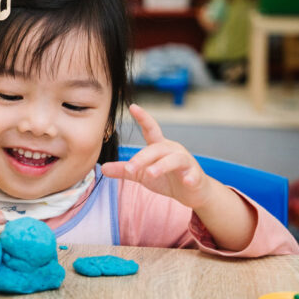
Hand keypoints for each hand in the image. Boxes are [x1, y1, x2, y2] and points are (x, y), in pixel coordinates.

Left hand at [100, 104, 218, 208]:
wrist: (192, 192)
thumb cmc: (166, 179)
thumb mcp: (142, 175)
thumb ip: (125, 170)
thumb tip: (103, 168)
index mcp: (159, 147)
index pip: (151, 129)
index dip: (143, 118)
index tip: (132, 106)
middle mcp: (173, 150)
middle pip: (157, 148)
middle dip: (142, 158)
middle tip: (129, 168)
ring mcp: (186, 162)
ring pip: (174, 159)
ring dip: (162, 166)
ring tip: (150, 173)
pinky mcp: (196, 176)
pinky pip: (193, 175)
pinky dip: (190, 177)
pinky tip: (187, 181)